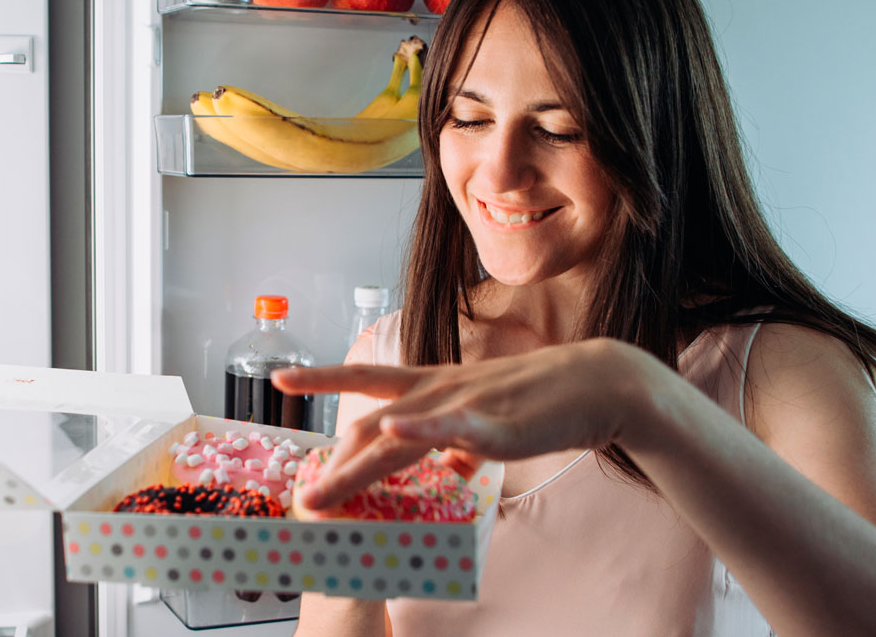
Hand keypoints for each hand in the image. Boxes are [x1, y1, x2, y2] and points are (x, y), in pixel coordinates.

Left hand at [270, 338, 670, 510]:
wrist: (594, 384)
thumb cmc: (541, 403)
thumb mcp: (487, 423)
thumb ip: (459, 444)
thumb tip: (448, 469)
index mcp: (434, 386)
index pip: (367, 380)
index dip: (323, 378)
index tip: (281, 378)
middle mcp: (438, 390)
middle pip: (370, 421)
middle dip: (333, 461)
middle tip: (305, 498)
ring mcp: (464, 405)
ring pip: (398, 434)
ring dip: (355, 467)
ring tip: (322, 495)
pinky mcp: (495, 424)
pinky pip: (451, 428)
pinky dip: (421, 429)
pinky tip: (394, 430)